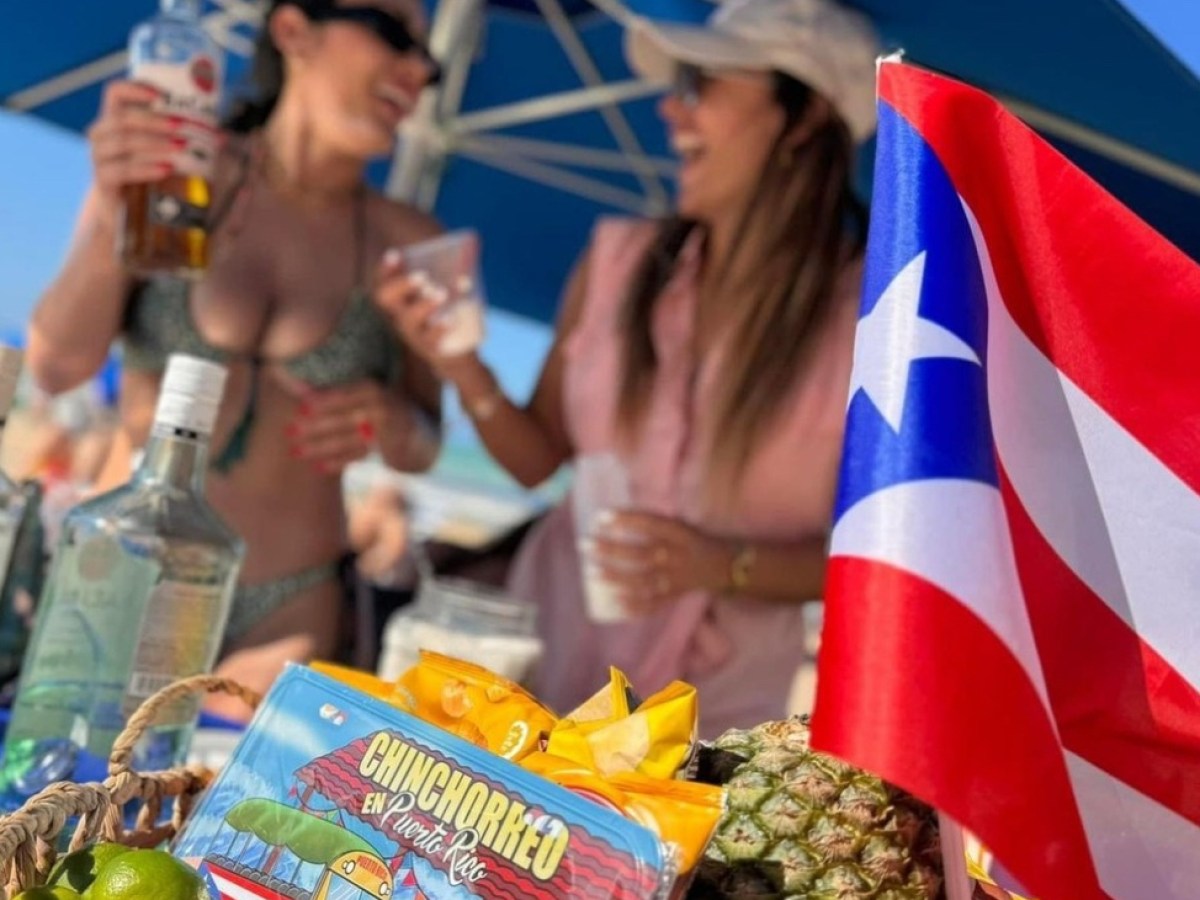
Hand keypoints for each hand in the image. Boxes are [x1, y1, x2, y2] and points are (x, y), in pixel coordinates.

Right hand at [87, 81, 183, 210]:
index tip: (161, 95)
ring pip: (123, 143)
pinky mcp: (103, 181)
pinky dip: (145, 168)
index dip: (135, 89)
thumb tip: (220, 137)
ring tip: (181, 148)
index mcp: (116, 119)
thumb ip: (187, 142)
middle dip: (154, 121)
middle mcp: (103, 134)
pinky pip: (121, 171)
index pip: (115, 93)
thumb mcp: (166, 154)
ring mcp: (100, 157)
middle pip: (121, 119)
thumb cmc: (148, 174)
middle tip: (182, 127)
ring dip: (155, 143)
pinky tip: (166, 169)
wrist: (126, 210)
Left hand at [277, 375, 398, 476]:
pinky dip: (339, 461)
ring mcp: (387, 428)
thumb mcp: (363, 397)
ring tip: (297, 452)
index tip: (297, 410)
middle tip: (289, 433)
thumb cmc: (380, 411)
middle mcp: (381, 405)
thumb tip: (293, 383)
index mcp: (371, 388)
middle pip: (341, 417)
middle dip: (313, 426)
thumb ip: (335, 394)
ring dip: (319, 446)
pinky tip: (320, 467)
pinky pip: (359, 455)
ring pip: (347, 438)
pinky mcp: (389, 448)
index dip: (318, 402)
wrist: (419, 433)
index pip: (340, 395)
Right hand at [373, 248, 469, 375]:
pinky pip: (430, 340)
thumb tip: (470, 243)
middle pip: (385, 298)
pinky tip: (451, 318)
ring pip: (408, 318)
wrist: (457, 352)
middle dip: (401, 284)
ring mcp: (413, 332)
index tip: (396, 253)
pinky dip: (440, 327)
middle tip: (422, 275)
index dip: (385, 268)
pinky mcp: (430, 348)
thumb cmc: (448, 312)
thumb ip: (451, 270)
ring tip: (442, 293)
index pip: (382, 279)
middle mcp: (400, 314)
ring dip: (425, 303)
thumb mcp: (446, 289)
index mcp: (400, 297)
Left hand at [586, 512, 733, 613]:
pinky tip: (614, 604)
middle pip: (641, 554)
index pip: (650, 524)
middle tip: (585, 545)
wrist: (726, 566)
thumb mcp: (680, 525)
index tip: (600, 517)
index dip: (626, 520)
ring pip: (643, 581)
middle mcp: (677, 556)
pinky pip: (654, 604)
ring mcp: (676, 580)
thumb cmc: (694, 541)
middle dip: (611, 550)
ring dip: (616, 578)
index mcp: (679, 534)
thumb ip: (652, 523)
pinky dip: (634, 606)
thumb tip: (613, 518)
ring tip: (591, 574)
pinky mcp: (675, 597)